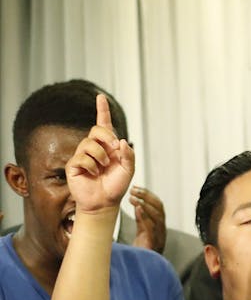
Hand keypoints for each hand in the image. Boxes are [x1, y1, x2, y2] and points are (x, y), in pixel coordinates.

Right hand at [66, 95, 133, 213]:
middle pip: (97, 129)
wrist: (105, 202)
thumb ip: (128, 155)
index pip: (104, 124)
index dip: (102, 110)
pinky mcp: (73, 165)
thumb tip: (121, 141)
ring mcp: (82, 155)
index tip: (101, 97)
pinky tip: (93, 173)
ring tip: (103, 168)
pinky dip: (92, 166)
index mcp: (108, 146)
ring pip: (89, 143)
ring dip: (101, 156)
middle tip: (113, 149)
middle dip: (106, 137)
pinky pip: (81, 157)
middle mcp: (94, 148)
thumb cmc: (116, 185)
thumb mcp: (129, 169)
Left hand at [129, 186, 167, 252]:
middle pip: (159, 208)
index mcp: (159, 224)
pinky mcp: (154, 243)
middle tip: (134, 189)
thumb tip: (138, 206)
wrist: (144, 267)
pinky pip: (151, 227)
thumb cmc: (143, 250)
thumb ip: (142, 219)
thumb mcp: (142, 231)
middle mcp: (162, 228)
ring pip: (157, 216)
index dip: (149, 195)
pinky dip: (145, 217)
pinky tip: (138, 209)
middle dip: (147, 196)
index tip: (136, 188)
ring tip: (133, 198)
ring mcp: (159, 235)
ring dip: (145, 204)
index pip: (158, 205)